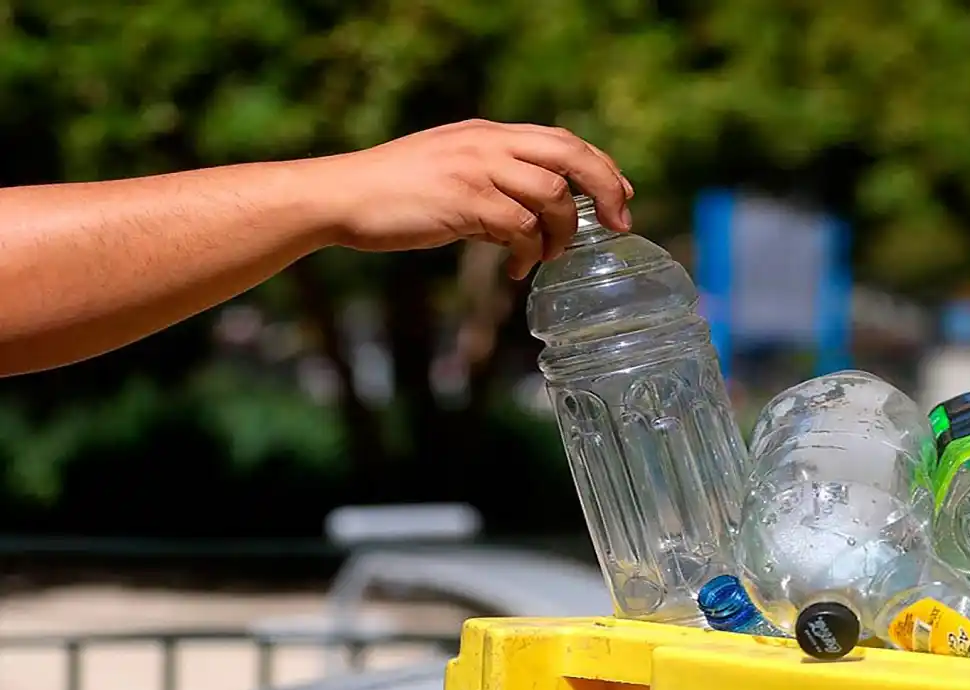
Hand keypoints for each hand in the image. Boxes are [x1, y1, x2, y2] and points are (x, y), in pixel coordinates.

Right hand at [316, 119, 633, 278]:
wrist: (343, 196)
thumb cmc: (394, 193)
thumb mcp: (451, 171)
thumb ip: (493, 182)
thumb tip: (533, 219)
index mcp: (488, 133)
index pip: (562, 140)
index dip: (600, 167)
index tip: (622, 196)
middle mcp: (488, 143)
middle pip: (570, 157)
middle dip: (604, 190)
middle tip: (619, 224)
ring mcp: (477, 169)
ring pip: (552, 195)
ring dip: (562, 233)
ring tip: (547, 257)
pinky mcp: (464, 201)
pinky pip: (520, 228)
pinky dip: (529, 254)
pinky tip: (517, 270)